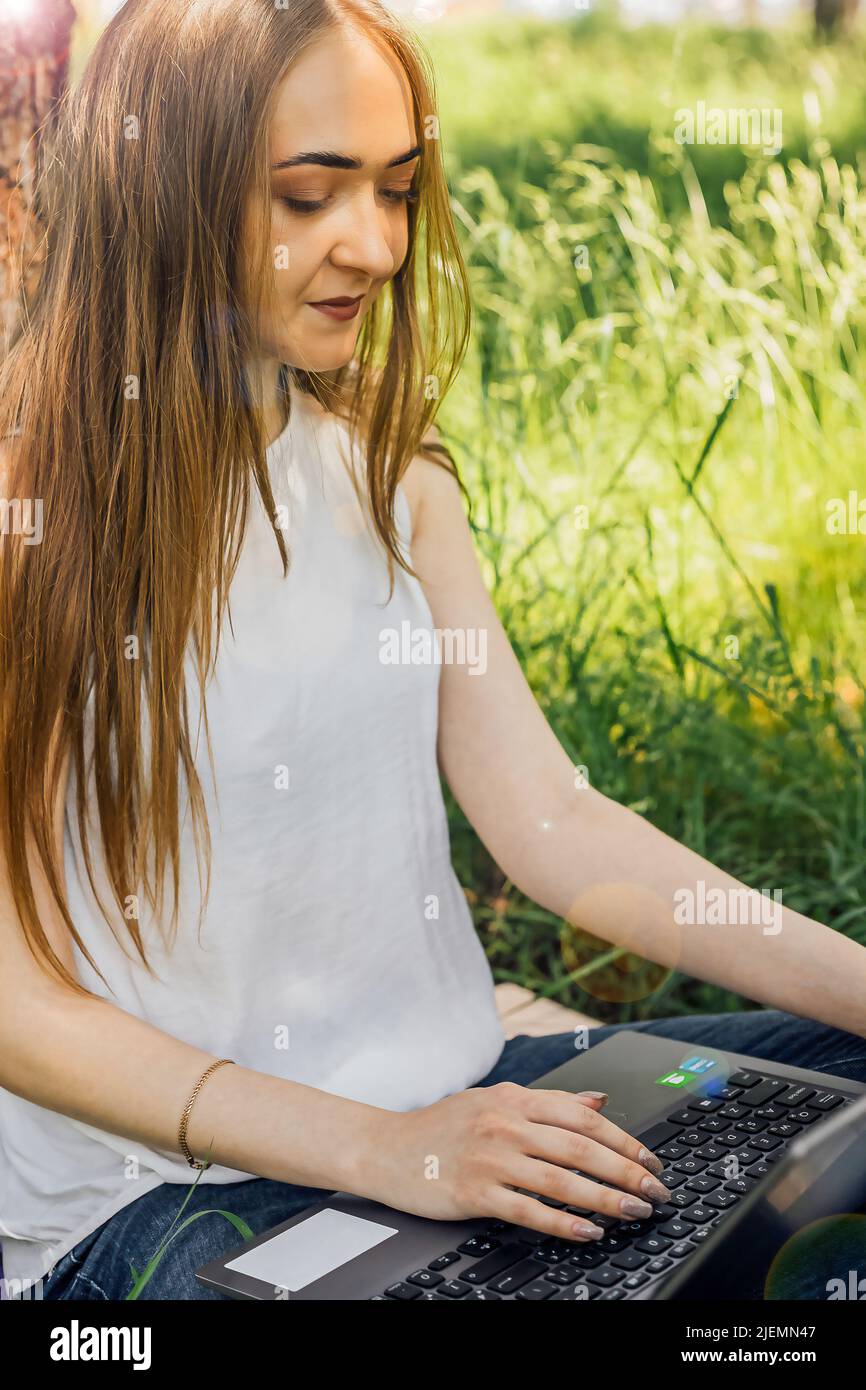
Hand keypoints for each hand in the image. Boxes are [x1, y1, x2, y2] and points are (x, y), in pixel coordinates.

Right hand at [366, 1081, 670, 1242]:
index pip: (583, 1116)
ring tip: (634, 1214)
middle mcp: (506, 1123)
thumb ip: (550, 1100)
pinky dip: (564, 1223)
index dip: (624, 1139)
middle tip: (656, 1192)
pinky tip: (589, 1232)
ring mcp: (490, 1158)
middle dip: (627, 1173)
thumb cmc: (442, 1126)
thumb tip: (600, 1099)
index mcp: (515, 1098)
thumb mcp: (495, 1100)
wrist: (386, 1148)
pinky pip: (530, 1210)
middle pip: (581, 1148)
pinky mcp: (475, 1192)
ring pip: (562, 1180)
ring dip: (606, 1200)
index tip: (651, 1161)